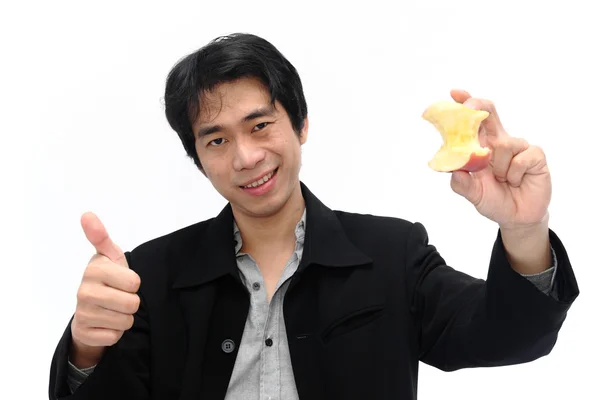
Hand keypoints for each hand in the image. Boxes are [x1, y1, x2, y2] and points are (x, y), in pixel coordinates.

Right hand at [70, 212, 140, 365]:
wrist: (91, 310)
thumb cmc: (107, 279)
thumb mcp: (109, 256)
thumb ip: (101, 236)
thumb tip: (86, 214)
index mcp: (94, 269)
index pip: (135, 282)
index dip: (134, 284)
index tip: (122, 281)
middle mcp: (84, 290)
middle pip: (131, 303)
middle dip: (131, 303)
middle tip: (119, 297)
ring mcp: (82, 313)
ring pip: (125, 321)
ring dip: (124, 318)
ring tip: (113, 310)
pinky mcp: (84, 333)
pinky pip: (115, 336)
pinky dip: (115, 332)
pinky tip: (106, 324)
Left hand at [448, 89, 551, 229]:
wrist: (517, 217)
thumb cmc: (494, 200)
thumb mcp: (474, 194)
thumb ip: (462, 184)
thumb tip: (454, 171)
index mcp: (481, 147)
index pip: (473, 122)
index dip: (466, 104)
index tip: (455, 93)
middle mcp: (499, 142)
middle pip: (490, 114)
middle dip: (478, 106)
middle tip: (470, 107)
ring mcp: (519, 147)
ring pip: (504, 144)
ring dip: (499, 167)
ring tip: (502, 180)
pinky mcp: (535, 155)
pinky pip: (521, 158)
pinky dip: (515, 173)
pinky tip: (517, 181)